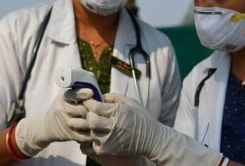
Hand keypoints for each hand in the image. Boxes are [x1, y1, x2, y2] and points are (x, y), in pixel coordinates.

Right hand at [15, 88, 93, 155]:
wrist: (46, 126)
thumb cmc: (62, 109)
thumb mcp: (65, 99)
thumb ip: (78, 95)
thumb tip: (97, 94)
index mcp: (62, 98)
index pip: (72, 94)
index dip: (82, 93)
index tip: (90, 93)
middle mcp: (62, 109)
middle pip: (83, 109)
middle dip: (93, 109)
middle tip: (99, 110)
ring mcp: (65, 123)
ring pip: (85, 122)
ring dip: (94, 121)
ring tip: (99, 119)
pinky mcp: (68, 134)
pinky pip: (84, 134)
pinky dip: (91, 133)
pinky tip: (94, 130)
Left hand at [83, 93, 224, 164]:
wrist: (158, 142)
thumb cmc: (147, 122)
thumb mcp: (135, 105)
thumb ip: (119, 98)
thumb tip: (104, 94)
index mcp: (121, 112)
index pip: (96, 105)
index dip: (88, 102)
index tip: (86, 101)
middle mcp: (116, 125)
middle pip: (90, 119)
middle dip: (86, 116)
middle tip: (85, 113)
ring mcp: (114, 139)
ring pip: (91, 133)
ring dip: (89, 129)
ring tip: (91, 124)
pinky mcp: (113, 151)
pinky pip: (97, 146)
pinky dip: (94, 141)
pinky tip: (98, 136)